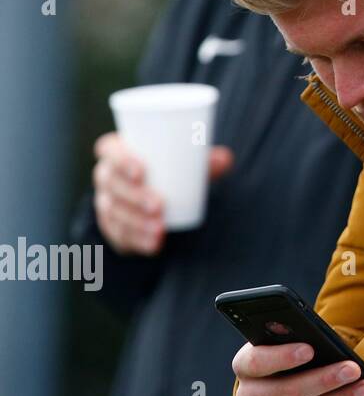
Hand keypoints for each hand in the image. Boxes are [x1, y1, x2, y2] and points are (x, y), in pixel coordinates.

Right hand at [92, 132, 233, 254]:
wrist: (159, 194)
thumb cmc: (172, 168)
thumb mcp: (187, 161)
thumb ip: (206, 160)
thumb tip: (225, 159)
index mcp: (118, 151)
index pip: (109, 150)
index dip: (120, 160)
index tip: (142, 172)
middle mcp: (107, 175)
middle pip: (111, 184)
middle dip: (133, 196)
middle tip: (159, 205)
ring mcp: (106, 201)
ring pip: (114, 211)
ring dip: (135, 222)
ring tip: (159, 229)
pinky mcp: (112, 225)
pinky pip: (118, 234)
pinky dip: (136, 241)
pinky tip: (153, 245)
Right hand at [232, 342, 363, 395]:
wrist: (281, 379)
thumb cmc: (289, 350)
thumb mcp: (287, 338)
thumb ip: (298, 336)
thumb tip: (324, 339)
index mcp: (245, 364)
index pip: (257, 362)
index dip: (283, 357)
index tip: (310, 349)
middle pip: (288, 392)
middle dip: (325, 380)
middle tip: (353, 369)